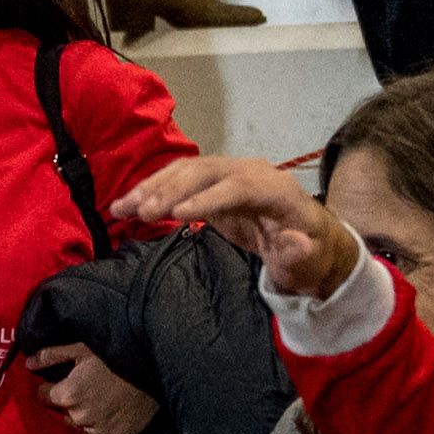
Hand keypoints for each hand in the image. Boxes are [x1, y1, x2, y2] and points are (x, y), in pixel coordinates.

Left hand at [30, 340, 158, 433]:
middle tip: (87, 388)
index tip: (65, 380)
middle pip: (61, 410)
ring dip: (81, 415)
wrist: (157, 370)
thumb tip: (28, 363)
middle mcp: (78, 416)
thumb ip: (51, 355)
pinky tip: (101, 418)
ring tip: (98, 401)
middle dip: (69, 401)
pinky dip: (90, 433)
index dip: (52, 387)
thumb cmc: (117, 355)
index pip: (43, 395)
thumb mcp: (82, 347)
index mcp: (68, 394)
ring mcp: (96, 430)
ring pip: (76, 425)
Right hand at [114, 152, 363, 301]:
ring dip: (152, 188)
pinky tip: (127, 205)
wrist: (310, 244)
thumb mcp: (312, 261)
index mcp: (276, 189)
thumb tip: (293, 241)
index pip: (239, 187)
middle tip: (141, 212)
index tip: (177, 215)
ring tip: (121, 207)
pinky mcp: (212, 187)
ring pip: (186, 172)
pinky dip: (152, 191)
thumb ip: (302, 252)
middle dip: (171, 190)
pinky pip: (178, 182)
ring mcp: (228, 176)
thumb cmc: (310, 255)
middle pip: (206, 172)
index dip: (208, 199)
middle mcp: (250, 173)